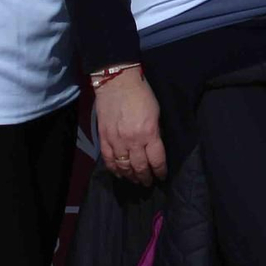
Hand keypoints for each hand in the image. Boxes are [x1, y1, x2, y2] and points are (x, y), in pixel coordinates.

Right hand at [95, 70, 166, 186]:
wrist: (117, 82)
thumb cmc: (141, 94)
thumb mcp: (156, 112)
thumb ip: (155, 132)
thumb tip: (155, 147)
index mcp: (149, 133)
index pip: (156, 159)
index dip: (160, 171)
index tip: (161, 177)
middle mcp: (133, 140)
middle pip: (140, 167)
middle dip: (145, 177)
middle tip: (148, 183)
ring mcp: (116, 140)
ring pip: (124, 166)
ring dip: (130, 176)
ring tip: (135, 181)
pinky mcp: (104, 138)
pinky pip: (108, 159)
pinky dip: (114, 169)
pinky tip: (119, 174)